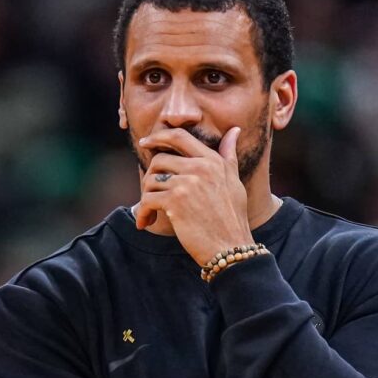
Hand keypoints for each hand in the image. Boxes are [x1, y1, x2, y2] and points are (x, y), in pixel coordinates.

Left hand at [134, 126, 253, 264]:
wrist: (231, 247)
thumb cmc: (232, 217)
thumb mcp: (234, 181)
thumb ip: (228, 155)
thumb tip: (234, 130)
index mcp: (212, 160)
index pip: (179, 136)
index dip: (158, 137)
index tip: (145, 144)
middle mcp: (200, 167)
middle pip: (159, 159)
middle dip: (150, 177)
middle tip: (150, 194)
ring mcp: (187, 183)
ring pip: (150, 180)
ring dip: (146, 197)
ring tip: (151, 212)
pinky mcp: (175, 201)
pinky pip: (147, 199)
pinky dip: (143, 213)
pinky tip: (146, 223)